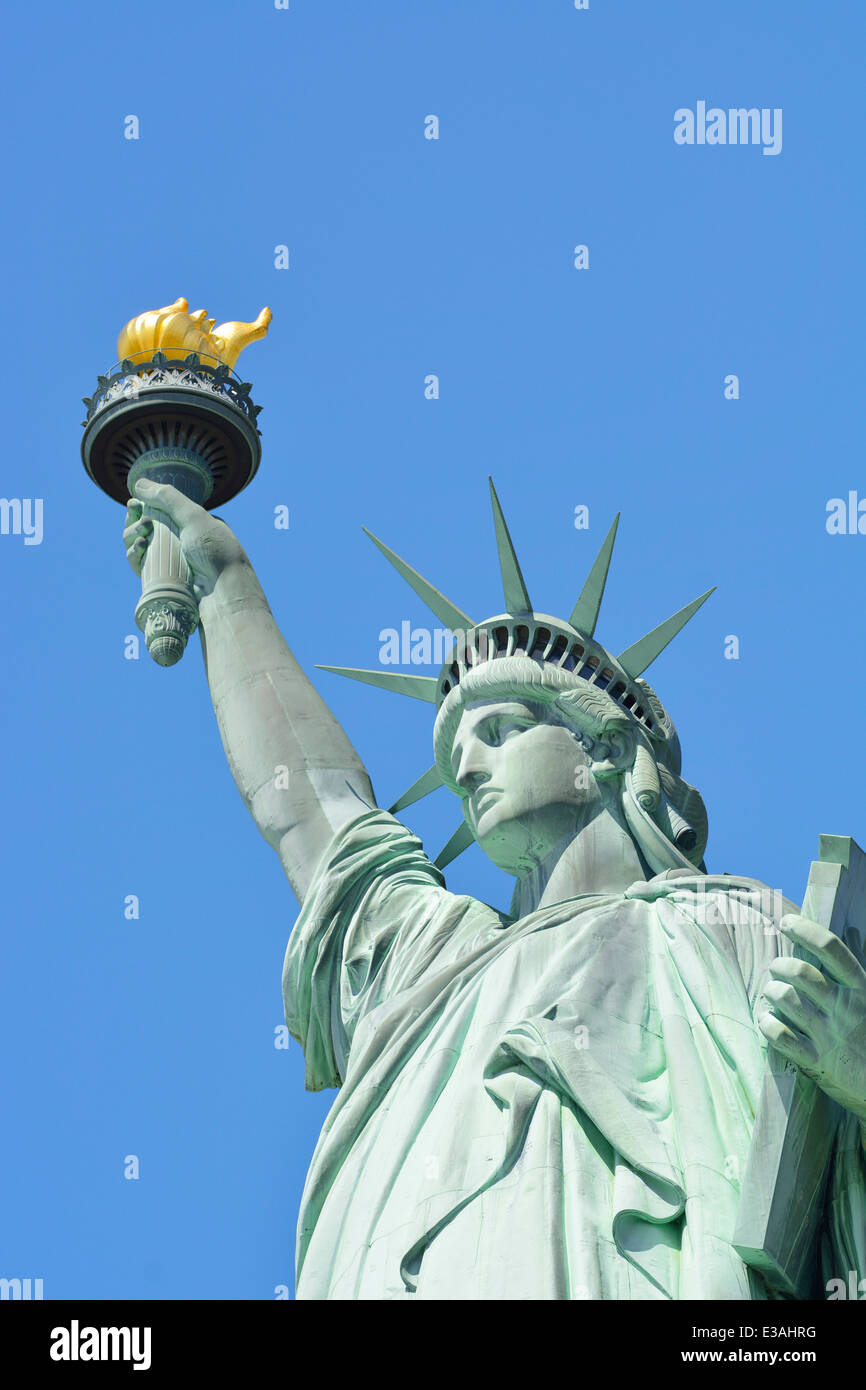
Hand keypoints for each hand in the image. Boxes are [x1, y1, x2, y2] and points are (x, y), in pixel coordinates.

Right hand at [123, 480, 247, 600]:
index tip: (134, 504)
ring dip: (132, 535)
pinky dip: (134, 554)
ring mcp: (169, 561)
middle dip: (135, 521)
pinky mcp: (160, 580)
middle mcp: (178, 541)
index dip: (142, 506)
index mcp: (190, 524)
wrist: (224, 594)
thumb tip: (138, 483)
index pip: (159, 510)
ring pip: (138, 544)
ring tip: (143, 535)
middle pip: (144, 527)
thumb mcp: (194, 517)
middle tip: (144, 522)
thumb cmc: (215, 553)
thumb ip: (167, 498)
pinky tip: (139, 549)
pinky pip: (139, 564)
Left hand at [758, 913, 865, 1121]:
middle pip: (800, 972)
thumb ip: (857, 970)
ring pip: (786, 999)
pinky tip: (767, 1020)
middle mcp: (844, 1008)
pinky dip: (768, 1024)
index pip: (831, 948)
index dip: (805, 930)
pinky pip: (780, 1036)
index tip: (786, 922)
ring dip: (771, 991)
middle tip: (777, 968)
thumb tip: (852, 933)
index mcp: (861, 989)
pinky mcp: (817, 1061)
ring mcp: (829, 1035)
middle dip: (780, 965)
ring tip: (772, 992)